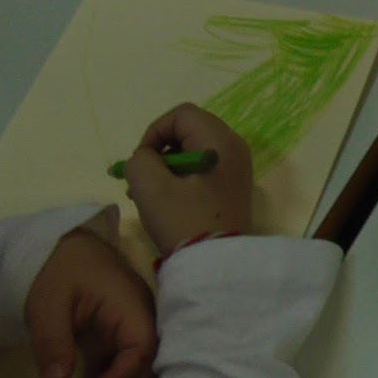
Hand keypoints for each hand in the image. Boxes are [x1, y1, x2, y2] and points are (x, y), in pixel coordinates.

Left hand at [25, 227, 156, 377]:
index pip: (142, 347)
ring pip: (140, 362)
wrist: (62, 246)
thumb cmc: (59, 271)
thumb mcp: (48, 305)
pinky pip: (125, 359)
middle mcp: (140, 315)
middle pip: (148, 359)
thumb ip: (53, 343)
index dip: (123, 376)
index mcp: (130, 304)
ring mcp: (131, 324)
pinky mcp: (118, 332)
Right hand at [122, 103, 252, 257]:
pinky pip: (201, 165)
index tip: (140, 161)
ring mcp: (236, 165)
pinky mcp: (232, 184)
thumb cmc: (184, 221)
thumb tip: (146, 156)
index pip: (182, 114)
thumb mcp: (151, 188)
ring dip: (166, 165)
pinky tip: (165, 200)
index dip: (154, 131)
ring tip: (147, 193)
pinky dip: (180, 175)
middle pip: (189, 129)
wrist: (215, 263)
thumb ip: (140, 160)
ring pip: (193, 148)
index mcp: (220, 140)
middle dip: (159, 149)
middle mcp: (234, 146)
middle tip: (141, 178)